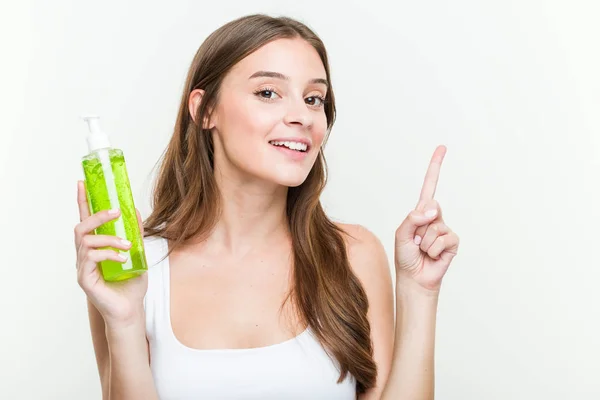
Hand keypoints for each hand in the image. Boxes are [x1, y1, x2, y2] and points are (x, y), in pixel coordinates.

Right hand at [74, 180, 147, 326]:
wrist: (131, 309)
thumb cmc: (131, 284)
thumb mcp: (138, 253)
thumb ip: (135, 233)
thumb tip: (135, 210)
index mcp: (95, 247)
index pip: (85, 220)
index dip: (82, 201)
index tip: (81, 182)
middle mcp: (85, 255)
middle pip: (80, 227)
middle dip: (97, 215)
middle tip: (116, 211)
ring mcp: (83, 267)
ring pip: (86, 241)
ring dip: (109, 238)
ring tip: (127, 244)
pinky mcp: (84, 279)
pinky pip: (91, 257)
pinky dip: (108, 253)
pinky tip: (122, 258)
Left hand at [394, 145, 459, 291]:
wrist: (415, 278)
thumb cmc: (405, 256)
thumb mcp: (401, 234)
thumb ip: (413, 218)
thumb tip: (432, 209)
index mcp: (420, 212)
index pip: (429, 186)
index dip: (435, 167)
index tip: (442, 147)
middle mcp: (434, 217)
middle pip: (431, 207)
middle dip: (419, 226)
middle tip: (416, 242)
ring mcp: (444, 229)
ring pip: (435, 226)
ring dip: (425, 242)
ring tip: (423, 250)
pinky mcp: (453, 242)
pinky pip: (444, 239)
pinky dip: (434, 250)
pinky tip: (433, 256)